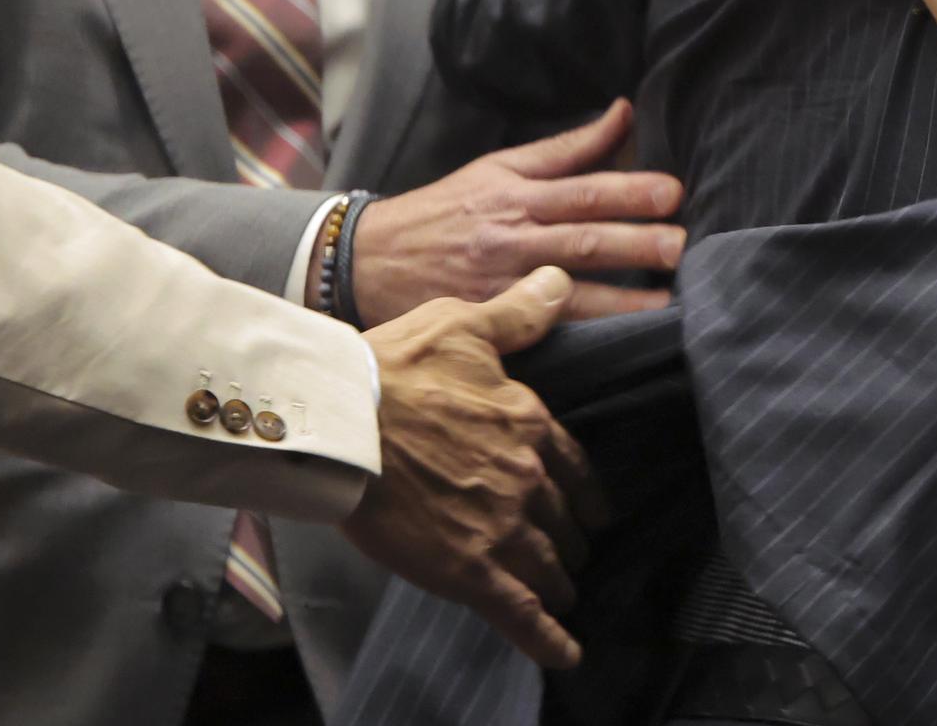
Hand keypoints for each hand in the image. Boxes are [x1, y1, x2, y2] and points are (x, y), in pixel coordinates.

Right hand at [342, 266, 604, 668]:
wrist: (343, 421)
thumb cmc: (396, 368)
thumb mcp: (465, 325)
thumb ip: (518, 313)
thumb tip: (559, 282)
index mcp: (530, 422)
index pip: (575, 466)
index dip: (583, 491)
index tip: (593, 507)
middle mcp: (528, 478)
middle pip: (564, 520)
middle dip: (569, 537)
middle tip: (570, 552)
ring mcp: (504, 528)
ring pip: (550, 565)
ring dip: (560, 580)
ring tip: (564, 593)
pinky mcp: (471, 571)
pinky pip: (523, 614)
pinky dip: (548, 638)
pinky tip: (567, 654)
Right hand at [350, 100, 684, 325]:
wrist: (366, 260)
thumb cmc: (447, 209)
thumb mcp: (499, 166)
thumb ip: (568, 148)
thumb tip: (626, 112)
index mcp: (517, 195)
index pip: (581, 190)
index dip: (628, 190)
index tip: (673, 192)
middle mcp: (512, 239)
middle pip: (580, 240)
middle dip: (635, 243)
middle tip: (680, 245)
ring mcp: (500, 286)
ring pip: (567, 293)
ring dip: (621, 300)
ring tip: (668, 302)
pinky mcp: (488, 323)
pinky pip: (540, 330)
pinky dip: (580, 335)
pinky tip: (618, 342)